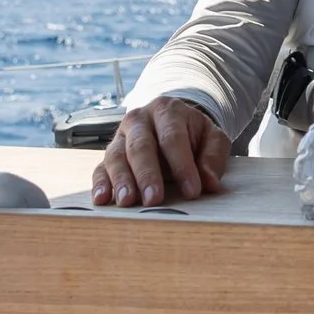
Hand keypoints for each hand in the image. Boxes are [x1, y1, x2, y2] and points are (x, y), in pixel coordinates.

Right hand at [91, 96, 229, 205]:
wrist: (172, 122)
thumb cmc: (193, 134)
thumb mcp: (212, 138)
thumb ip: (213, 157)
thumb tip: (210, 183)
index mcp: (167, 111)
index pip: (173, 138)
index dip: (182, 166)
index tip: (192, 191)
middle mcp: (139, 120)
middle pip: (140, 146)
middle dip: (147, 174)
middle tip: (154, 199)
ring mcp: (120, 137)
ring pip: (117, 156)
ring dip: (121, 180)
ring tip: (127, 202)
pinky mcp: (109, 154)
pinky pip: (100, 168)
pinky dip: (100, 184)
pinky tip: (102, 199)